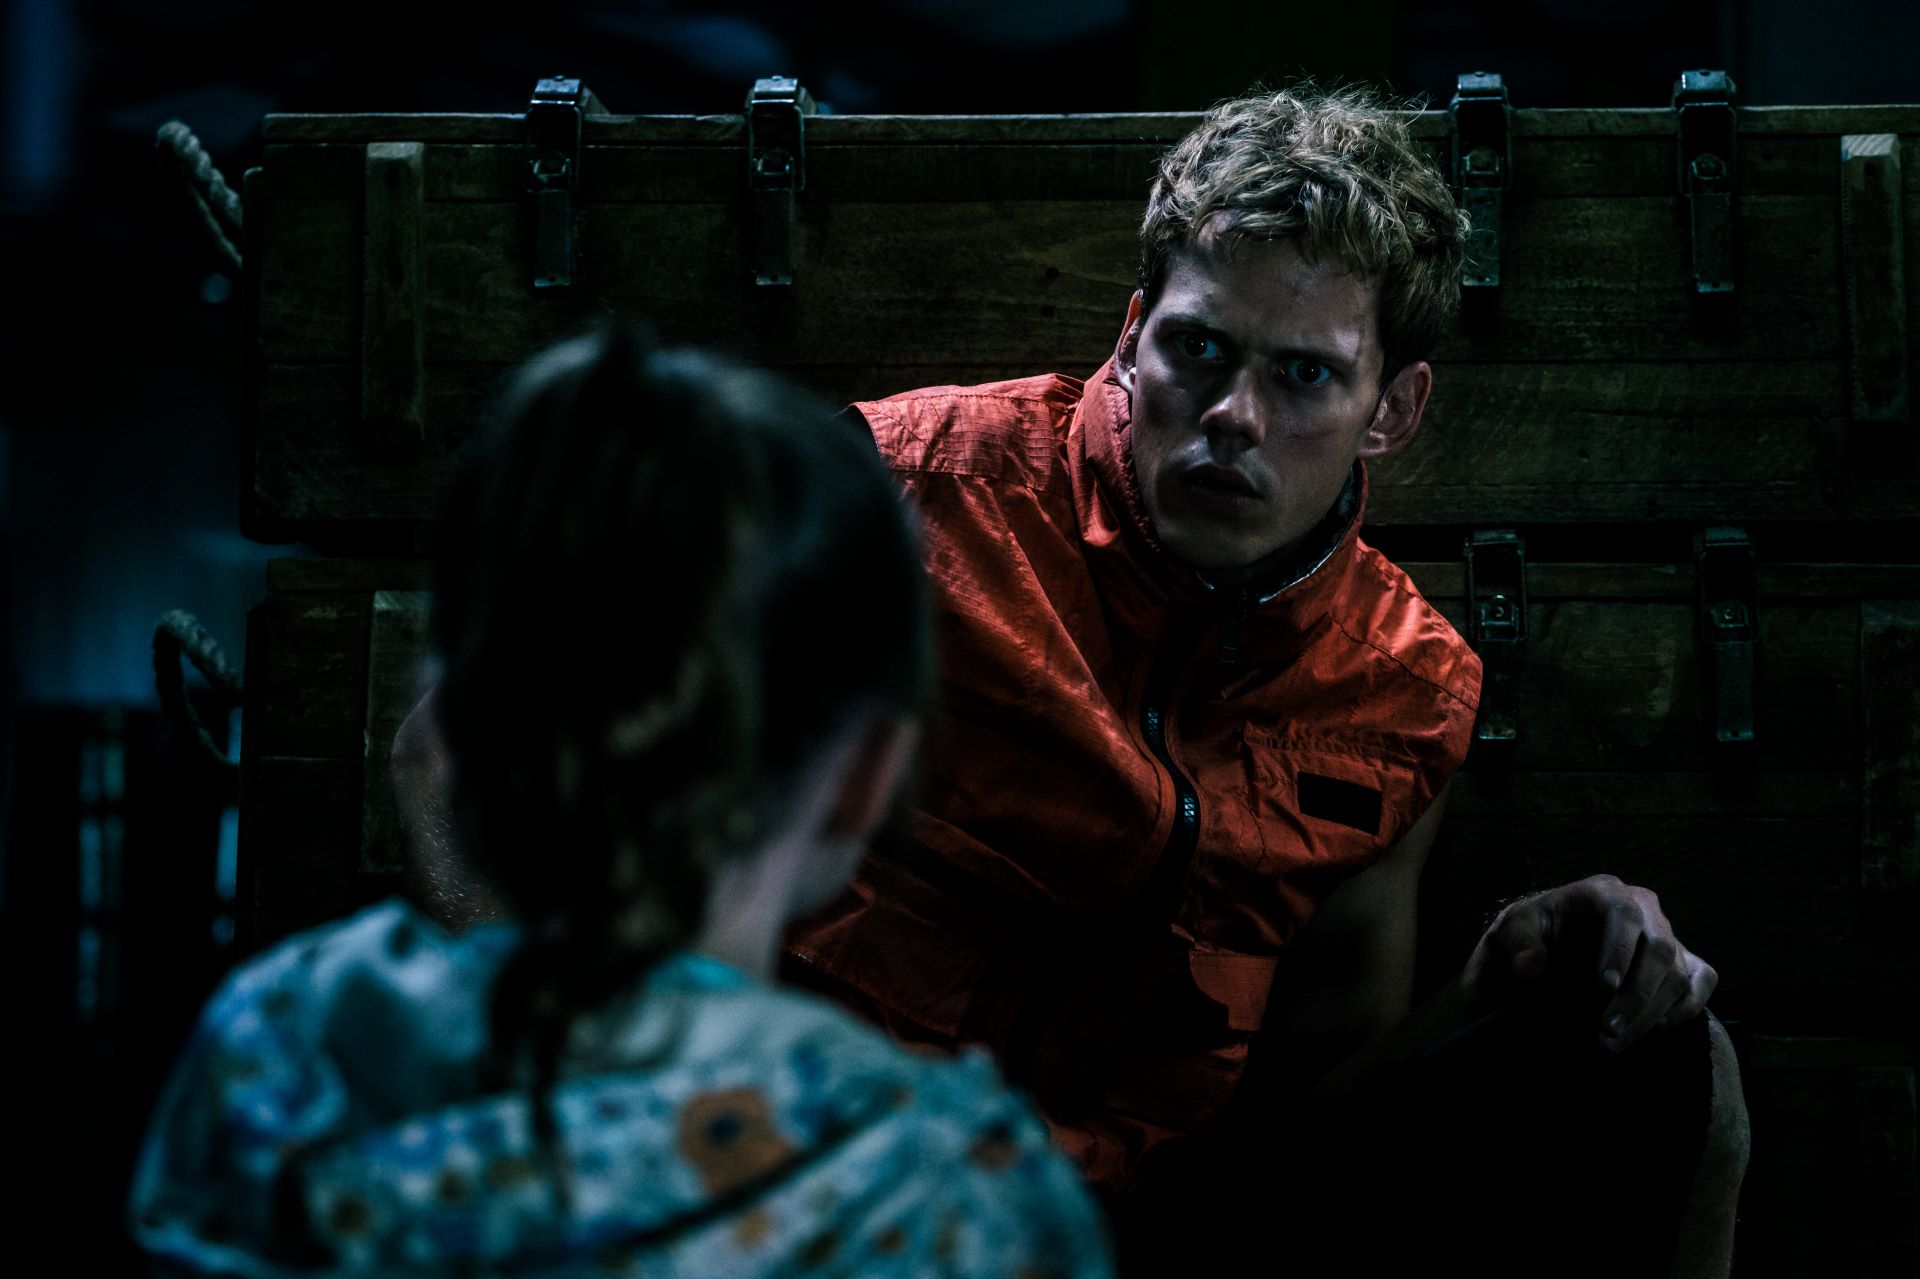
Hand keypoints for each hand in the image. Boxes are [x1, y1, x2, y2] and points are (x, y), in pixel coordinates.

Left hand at [1463, 874, 1716, 1052]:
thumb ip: (1518, 945)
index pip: (1624, 913)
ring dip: (1650, 1014)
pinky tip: (1651, 1030)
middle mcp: (1644, 907)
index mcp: (1603, 891)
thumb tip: (1531, 967)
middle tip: (1605, 1030)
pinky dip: (1682, 1009)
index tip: (1602, 986)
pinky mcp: (1684, 961)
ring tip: (1611, 1042)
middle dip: (1635, 995)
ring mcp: (1668, 934)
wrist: (1547, 951)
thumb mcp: (1510, 932)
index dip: (1619, 949)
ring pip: (1680, 974)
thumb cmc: (1530, 936)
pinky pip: (1701, 984)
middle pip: (1660, 949)